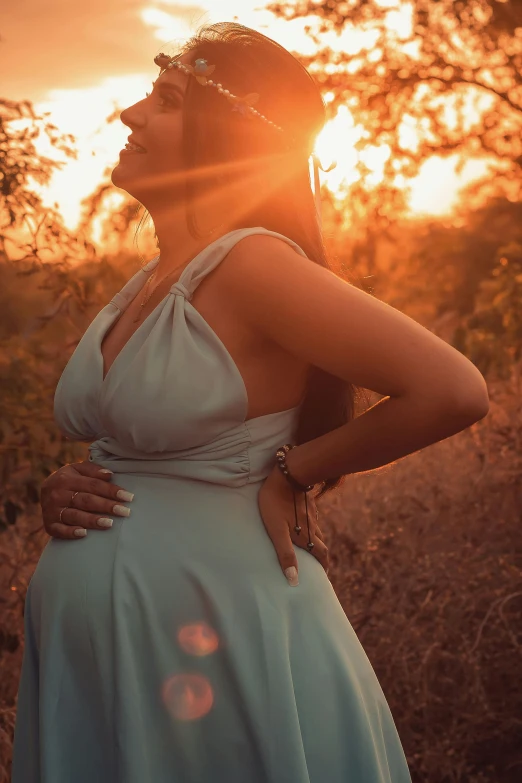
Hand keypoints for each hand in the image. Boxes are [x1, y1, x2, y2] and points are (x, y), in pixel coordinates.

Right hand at [40, 460, 133, 538]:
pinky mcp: (48, 524)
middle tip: (125, 512)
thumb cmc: (69, 479)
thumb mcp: (77, 469)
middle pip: (86, 500)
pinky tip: (84, 534)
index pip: (93, 485)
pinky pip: (59, 530)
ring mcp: (51, 510)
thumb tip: (110, 474)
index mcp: (66, 478)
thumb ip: (93, 470)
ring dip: (92, 520)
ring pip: (75, 516)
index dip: (111, 491)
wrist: (44, 491)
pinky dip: (70, 532)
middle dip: (107, 506)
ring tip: (110, 523)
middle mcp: (57, 494)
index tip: (129, 497)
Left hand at [257, 465, 328, 585]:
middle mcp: (312, 525)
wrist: (287, 473)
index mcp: (305, 535)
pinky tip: (303, 522)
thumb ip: (285, 553)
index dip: (323, 565)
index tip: (324, 574)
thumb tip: (293, 580)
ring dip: (315, 539)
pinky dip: (310, 524)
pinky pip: (312, 517)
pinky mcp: (307, 501)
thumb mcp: (277, 530)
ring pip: (316, 529)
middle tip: (317, 562)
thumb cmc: (276, 503)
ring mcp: (310, 512)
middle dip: (320, 554)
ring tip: (309, 544)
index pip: (320, 554)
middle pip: (320, 542)